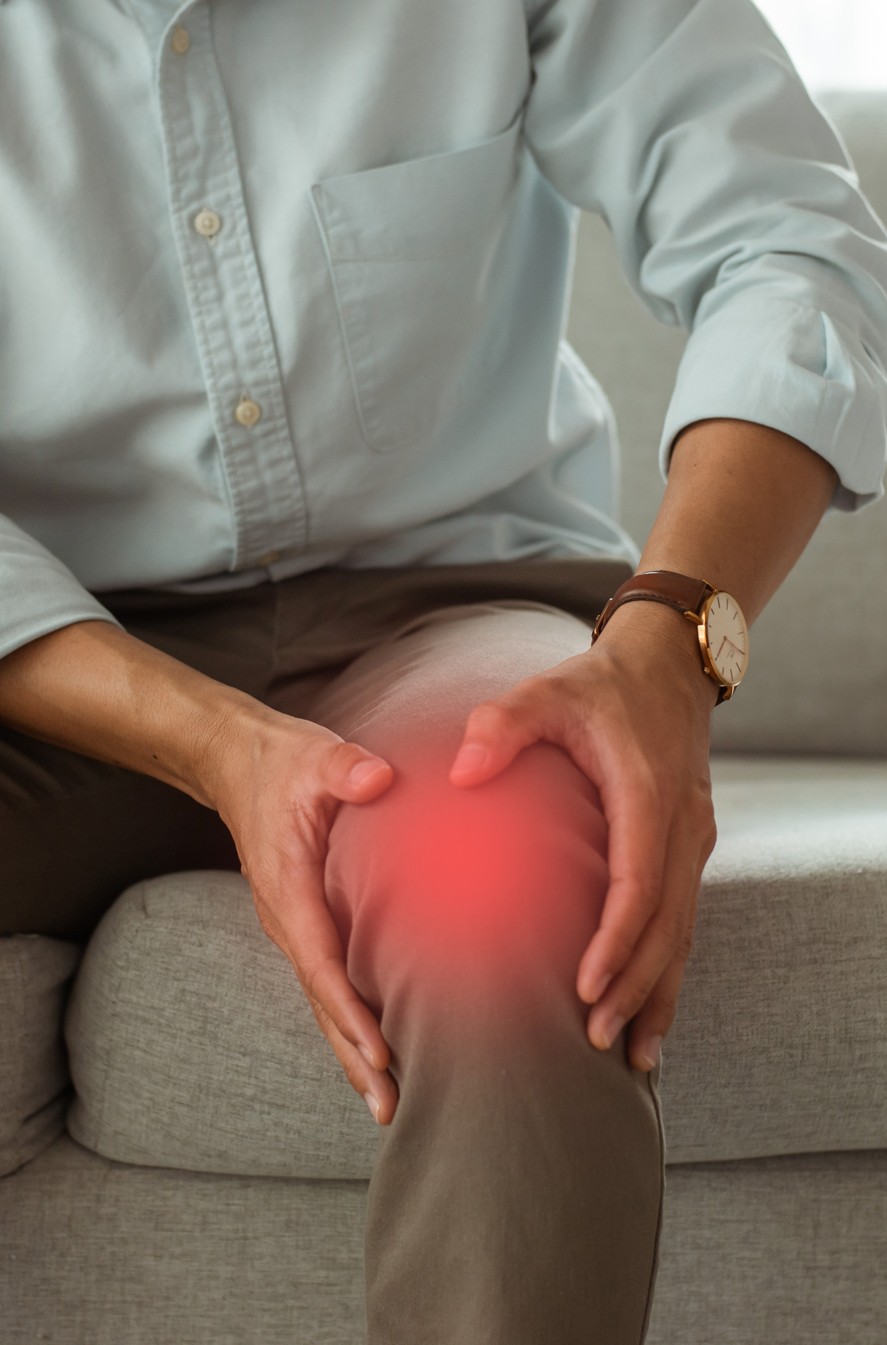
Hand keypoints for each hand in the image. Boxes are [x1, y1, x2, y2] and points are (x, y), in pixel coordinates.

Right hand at [202, 703, 398, 1123]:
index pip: (320, 962)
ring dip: (351, 1050)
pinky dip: (348, 1019)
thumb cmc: (279, 760)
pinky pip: (326, 980)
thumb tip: (378, 778)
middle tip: (390, 1110)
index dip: (349, 1011)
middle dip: (353, 1057)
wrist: (235, 758)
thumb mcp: (311, 754)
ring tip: (387, 1102)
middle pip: (320, 1001)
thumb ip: (343, 767)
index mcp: (286, 887)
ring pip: (321, 999)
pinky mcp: (303, 919)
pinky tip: (375, 1048)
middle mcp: (284, 917)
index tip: (380, 1054)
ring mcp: (291, 923)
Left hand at [448, 602, 717, 1072]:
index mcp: (646, 792)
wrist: (667, 667)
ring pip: (683, 932)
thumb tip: (461, 774)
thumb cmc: (598, 683)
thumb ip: (502, 725)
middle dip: (635, 987)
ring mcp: (693, 839)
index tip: (585, 989)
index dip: (615, 941)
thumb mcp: (546, 691)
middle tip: (595, 1040)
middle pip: (667, 924)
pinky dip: (668, 970)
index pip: (637, 882)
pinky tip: (651, 1014)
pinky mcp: (689, 847)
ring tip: (634, 1056)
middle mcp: (681, 824)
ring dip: (659, 993)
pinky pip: (683, 920)